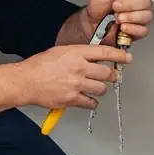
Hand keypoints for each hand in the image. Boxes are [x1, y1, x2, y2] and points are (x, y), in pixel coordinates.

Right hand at [16, 44, 131, 109]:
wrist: (26, 81)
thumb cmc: (39, 66)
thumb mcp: (60, 51)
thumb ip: (78, 54)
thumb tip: (93, 57)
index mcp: (76, 53)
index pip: (105, 52)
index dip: (120, 55)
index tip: (127, 58)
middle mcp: (79, 68)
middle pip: (107, 73)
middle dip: (113, 75)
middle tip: (113, 76)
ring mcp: (76, 84)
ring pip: (101, 88)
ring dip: (101, 89)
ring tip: (95, 87)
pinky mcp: (73, 99)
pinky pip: (91, 103)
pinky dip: (91, 102)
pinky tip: (87, 99)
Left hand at [83, 0, 153, 45]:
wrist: (91, 24)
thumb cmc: (98, 8)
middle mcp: (140, 4)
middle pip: (147, 2)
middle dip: (129, 4)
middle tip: (115, 6)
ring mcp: (141, 18)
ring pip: (147, 16)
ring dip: (130, 16)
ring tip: (117, 18)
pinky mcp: (139, 31)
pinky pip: (143, 30)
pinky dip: (132, 28)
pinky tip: (123, 27)